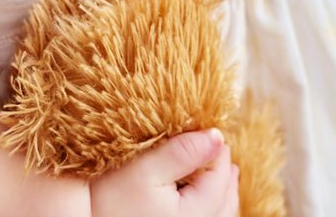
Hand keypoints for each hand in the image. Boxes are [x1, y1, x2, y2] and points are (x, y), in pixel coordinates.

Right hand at [89, 129, 237, 216]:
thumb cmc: (110, 204)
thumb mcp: (144, 171)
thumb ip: (181, 152)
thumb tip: (217, 136)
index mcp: (197, 213)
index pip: (220, 172)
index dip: (215, 145)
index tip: (206, 126)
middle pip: (225, 197)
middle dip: (221, 168)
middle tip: (213, 144)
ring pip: (220, 213)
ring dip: (219, 189)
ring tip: (216, 169)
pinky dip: (209, 206)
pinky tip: (199, 195)